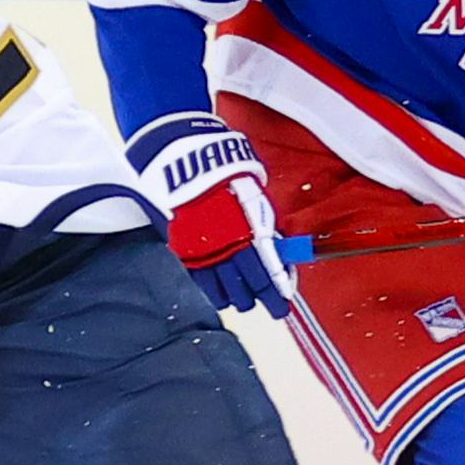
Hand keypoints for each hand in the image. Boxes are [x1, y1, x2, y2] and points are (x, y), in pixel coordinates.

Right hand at [128, 114, 290, 316]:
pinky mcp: (180, 250)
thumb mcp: (250, 191)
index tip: (284, 302)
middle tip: (272, 308)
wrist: (179, 156)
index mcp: (246, 232)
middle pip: (245, 285)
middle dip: (260, 298)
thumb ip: (261, 221)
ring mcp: (200, 251)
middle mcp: (224, 246)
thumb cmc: (220, 169)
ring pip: (221, 288)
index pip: (266, 270)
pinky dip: (210, 291)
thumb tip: (275, 246)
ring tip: (244, 303)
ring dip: (236, 297)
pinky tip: (217, 296)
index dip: (276, 289)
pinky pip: (197, 280)